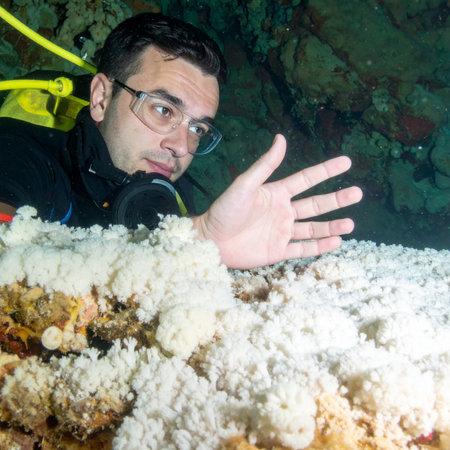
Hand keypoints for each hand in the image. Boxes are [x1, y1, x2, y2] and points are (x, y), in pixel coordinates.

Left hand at [192, 134, 362, 268]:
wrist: (211, 241)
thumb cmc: (224, 210)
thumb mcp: (245, 184)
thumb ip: (265, 165)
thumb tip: (281, 137)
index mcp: (276, 193)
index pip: (306, 180)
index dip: (326, 171)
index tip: (346, 161)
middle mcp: (283, 212)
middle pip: (316, 204)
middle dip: (337, 200)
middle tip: (358, 193)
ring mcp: (282, 232)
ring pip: (313, 228)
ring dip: (332, 226)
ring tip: (350, 224)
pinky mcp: (278, 251)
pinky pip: (303, 249)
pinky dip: (319, 246)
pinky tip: (335, 242)